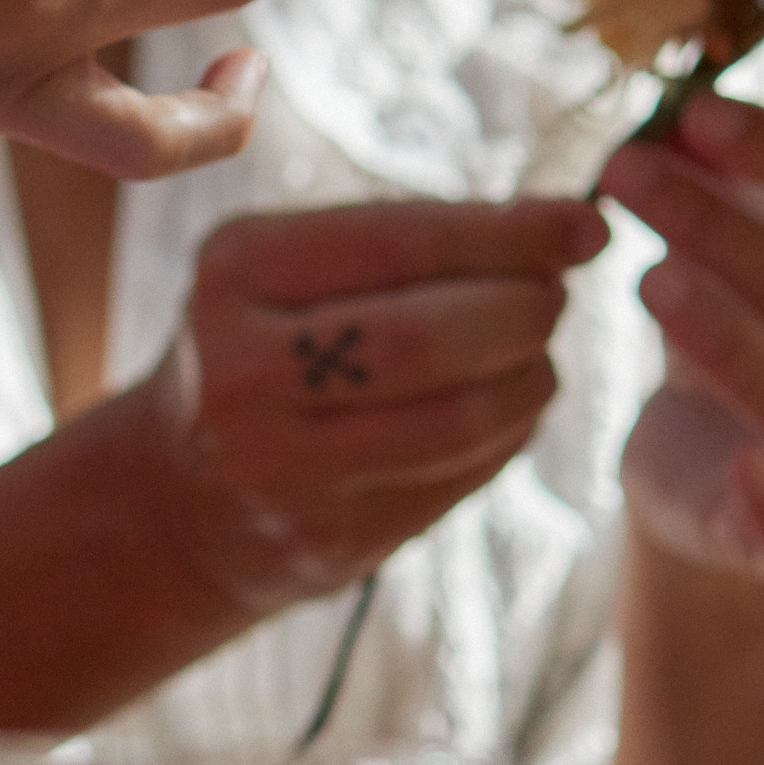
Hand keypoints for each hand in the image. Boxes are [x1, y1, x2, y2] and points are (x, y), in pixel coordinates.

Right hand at [129, 195, 608, 613]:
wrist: (177, 499)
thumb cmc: (262, 350)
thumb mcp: (288, 268)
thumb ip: (412, 241)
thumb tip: (568, 228)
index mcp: (232, 272)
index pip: (401, 241)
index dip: (511, 234)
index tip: (586, 225)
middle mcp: (240, 372)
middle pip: (432, 337)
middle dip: (524, 310)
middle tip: (553, 299)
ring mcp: (280, 468)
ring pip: (459, 419)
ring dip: (530, 380)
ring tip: (536, 357)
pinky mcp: (327, 539)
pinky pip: (458, 478)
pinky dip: (508, 436)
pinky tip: (508, 412)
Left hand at [600, 90, 763, 600]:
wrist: (720, 480)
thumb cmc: (746, 337)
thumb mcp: (740, 252)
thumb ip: (725, 182)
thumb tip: (672, 115)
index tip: (692, 111)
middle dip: (725, 228)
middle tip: (629, 176)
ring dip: (733, 339)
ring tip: (645, 280)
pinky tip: (740, 464)